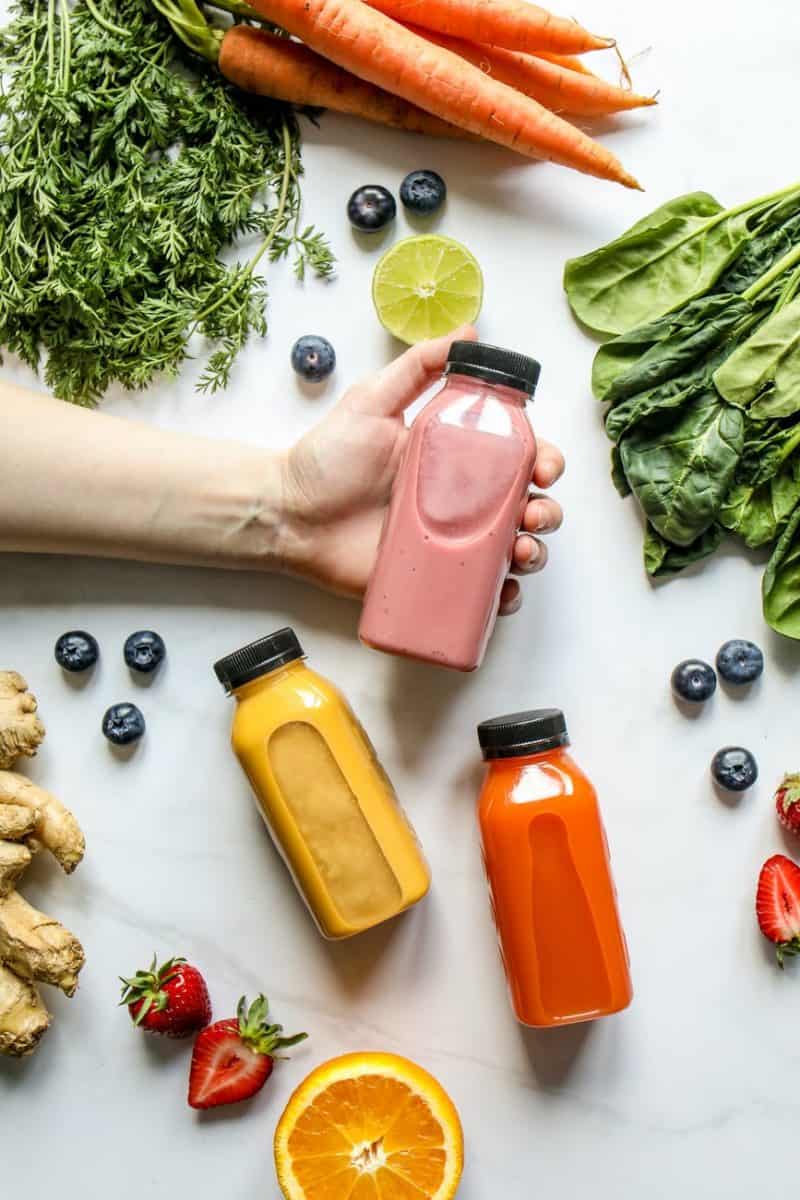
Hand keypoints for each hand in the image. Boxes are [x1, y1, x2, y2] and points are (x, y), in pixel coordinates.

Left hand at [281, 327, 563, 613]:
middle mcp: (460, 502)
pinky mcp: (432, 580)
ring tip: (520, 553)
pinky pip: (479, 593)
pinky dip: (502, 597)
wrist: (287, 515)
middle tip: (532, 514)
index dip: (544, 461)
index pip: (518, 458)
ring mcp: (449, 544)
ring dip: (533, 553)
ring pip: (512, 552)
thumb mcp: (371, 402)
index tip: (544, 466)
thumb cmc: (326, 460)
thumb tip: (469, 333)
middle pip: (526, 507)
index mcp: (456, 458)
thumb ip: (417, 368)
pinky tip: (503, 593)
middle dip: (546, 512)